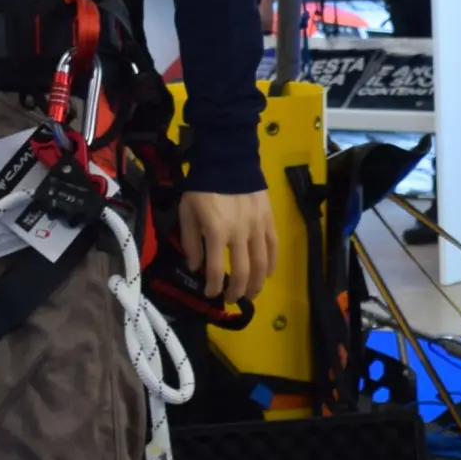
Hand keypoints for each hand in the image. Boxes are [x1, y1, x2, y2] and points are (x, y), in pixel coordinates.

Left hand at [178, 189, 276, 305]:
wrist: (228, 160)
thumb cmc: (203, 187)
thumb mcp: (187, 212)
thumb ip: (190, 241)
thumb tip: (196, 267)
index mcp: (216, 232)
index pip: (216, 269)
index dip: (213, 287)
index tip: (211, 294)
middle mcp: (240, 234)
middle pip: (242, 272)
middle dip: (237, 291)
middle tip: (231, 299)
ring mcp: (257, 227)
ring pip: (261, 263)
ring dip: (256, 283)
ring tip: (251, 293)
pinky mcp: (269, 220)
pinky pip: (273, 247)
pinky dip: (271, 264)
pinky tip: (266, 274)